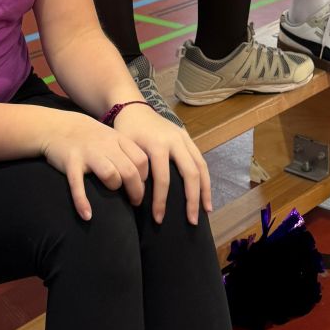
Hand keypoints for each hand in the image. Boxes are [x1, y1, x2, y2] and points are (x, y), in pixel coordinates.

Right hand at [39, 113, 147, 220]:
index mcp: (117, 138)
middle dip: (136, 190)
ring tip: (115, 200)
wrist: (58, 126)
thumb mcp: (110, 136)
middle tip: (135, 202)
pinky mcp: (71, 162)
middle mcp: (105, 145)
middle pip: (129, 170)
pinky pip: (78, 184)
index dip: (144, 177)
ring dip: (115, 188)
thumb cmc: (89, 136)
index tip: (141, 187)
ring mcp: (88, 153)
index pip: (141, 159)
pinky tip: (87, 215)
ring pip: (110, 174)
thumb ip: (124, 150)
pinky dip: (82, 201)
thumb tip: (141, 174)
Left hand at [112, 104, 210, 224]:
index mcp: (157, 144)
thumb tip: (137, 200)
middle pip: (190, 172)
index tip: (159, 220)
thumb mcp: (124, 149)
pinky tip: (206, 194)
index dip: (161, 201)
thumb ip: (131, 171)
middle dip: (192, 199)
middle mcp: (175, 140)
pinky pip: (200, 160)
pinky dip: (205, 178)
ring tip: (206, 211)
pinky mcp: (188, 137)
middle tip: (191, 222)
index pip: (163, 178)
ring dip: (205, 190)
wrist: (133, 107)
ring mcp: (184, 137)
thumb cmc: (126, 131)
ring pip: (200, 166)